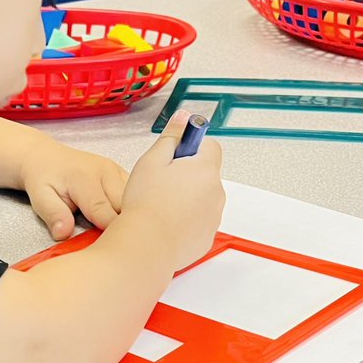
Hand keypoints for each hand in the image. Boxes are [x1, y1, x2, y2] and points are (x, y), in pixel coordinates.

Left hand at [18, 135, 127, 241]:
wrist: (46, 156)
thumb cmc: (43, 179)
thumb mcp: (39, 197)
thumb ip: (53, 214)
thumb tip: (63, 234)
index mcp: (84, 179)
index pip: (104, 212)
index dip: (109, 234)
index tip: (110, 250)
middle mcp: (106, 172)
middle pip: (125, 206)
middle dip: (124, 226)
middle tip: (118, 245)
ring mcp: (117, 171)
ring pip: (137, 199)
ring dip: (132, 216)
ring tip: (125, 233)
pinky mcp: (123, 174)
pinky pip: (137, 193)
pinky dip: (135, 208)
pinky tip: (128, 219)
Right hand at [122, 110, 224, 270]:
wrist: (146, 245)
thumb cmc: (146, 204)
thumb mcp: (152, 160)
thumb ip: (172, 137)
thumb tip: (183, 118)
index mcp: (205, 169)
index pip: (210, 145)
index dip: (191, 146)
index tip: (176, 153)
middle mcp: (216, 192)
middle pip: (205, 173)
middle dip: (187, 174)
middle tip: (161, 181)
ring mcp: (213, 216)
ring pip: (202, 198)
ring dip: (187, 197)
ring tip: (160, 204)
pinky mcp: (206, 237)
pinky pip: (199, 221)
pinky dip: (186, 220)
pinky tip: (166, 221)